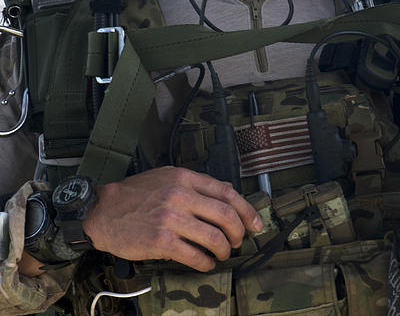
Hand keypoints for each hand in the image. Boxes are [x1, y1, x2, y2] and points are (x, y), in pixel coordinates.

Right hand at [82, 166, 262, 270]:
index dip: (247, 210)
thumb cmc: (136, 194)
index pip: (227, 193)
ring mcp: (171, 219)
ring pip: (214, 237)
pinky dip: (205, 263)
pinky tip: (206, 264)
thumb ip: (197, 184)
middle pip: (226, 216)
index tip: (255, 223)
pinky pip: (194, 255)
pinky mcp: (161, 242)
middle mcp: (180, 196)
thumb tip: (227, 193)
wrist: (102, 211)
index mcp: (185, 178)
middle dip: (238, 232)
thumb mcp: (168, 177)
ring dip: (224, 250)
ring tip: (222, 253)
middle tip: (238, 241)